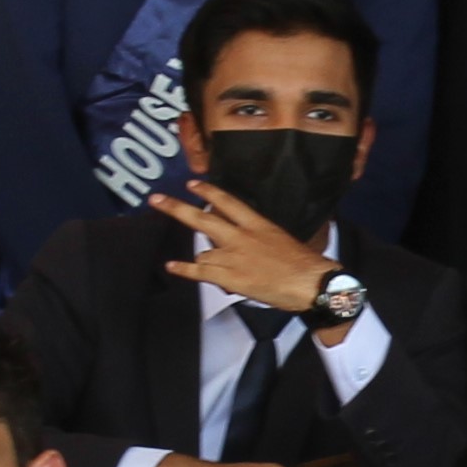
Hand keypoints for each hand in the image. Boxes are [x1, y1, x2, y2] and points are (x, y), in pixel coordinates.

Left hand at [146, 181, 338, 320]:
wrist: (309, 282)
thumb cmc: (301, 263)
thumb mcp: (278, 238)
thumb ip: (256, 235)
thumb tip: (240, 239)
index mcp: (256, 224)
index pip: (227, 202)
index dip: (207, 192)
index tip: (192, 184)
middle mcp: (240, 237)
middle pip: (202, 219)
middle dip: (176, 208)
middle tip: (156, 199)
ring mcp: (233, 257)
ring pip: (203, 252)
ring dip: (205, 259)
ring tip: (216, 267)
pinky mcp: (230, 277)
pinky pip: (200, 271)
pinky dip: (184, 269)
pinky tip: (171, 266)